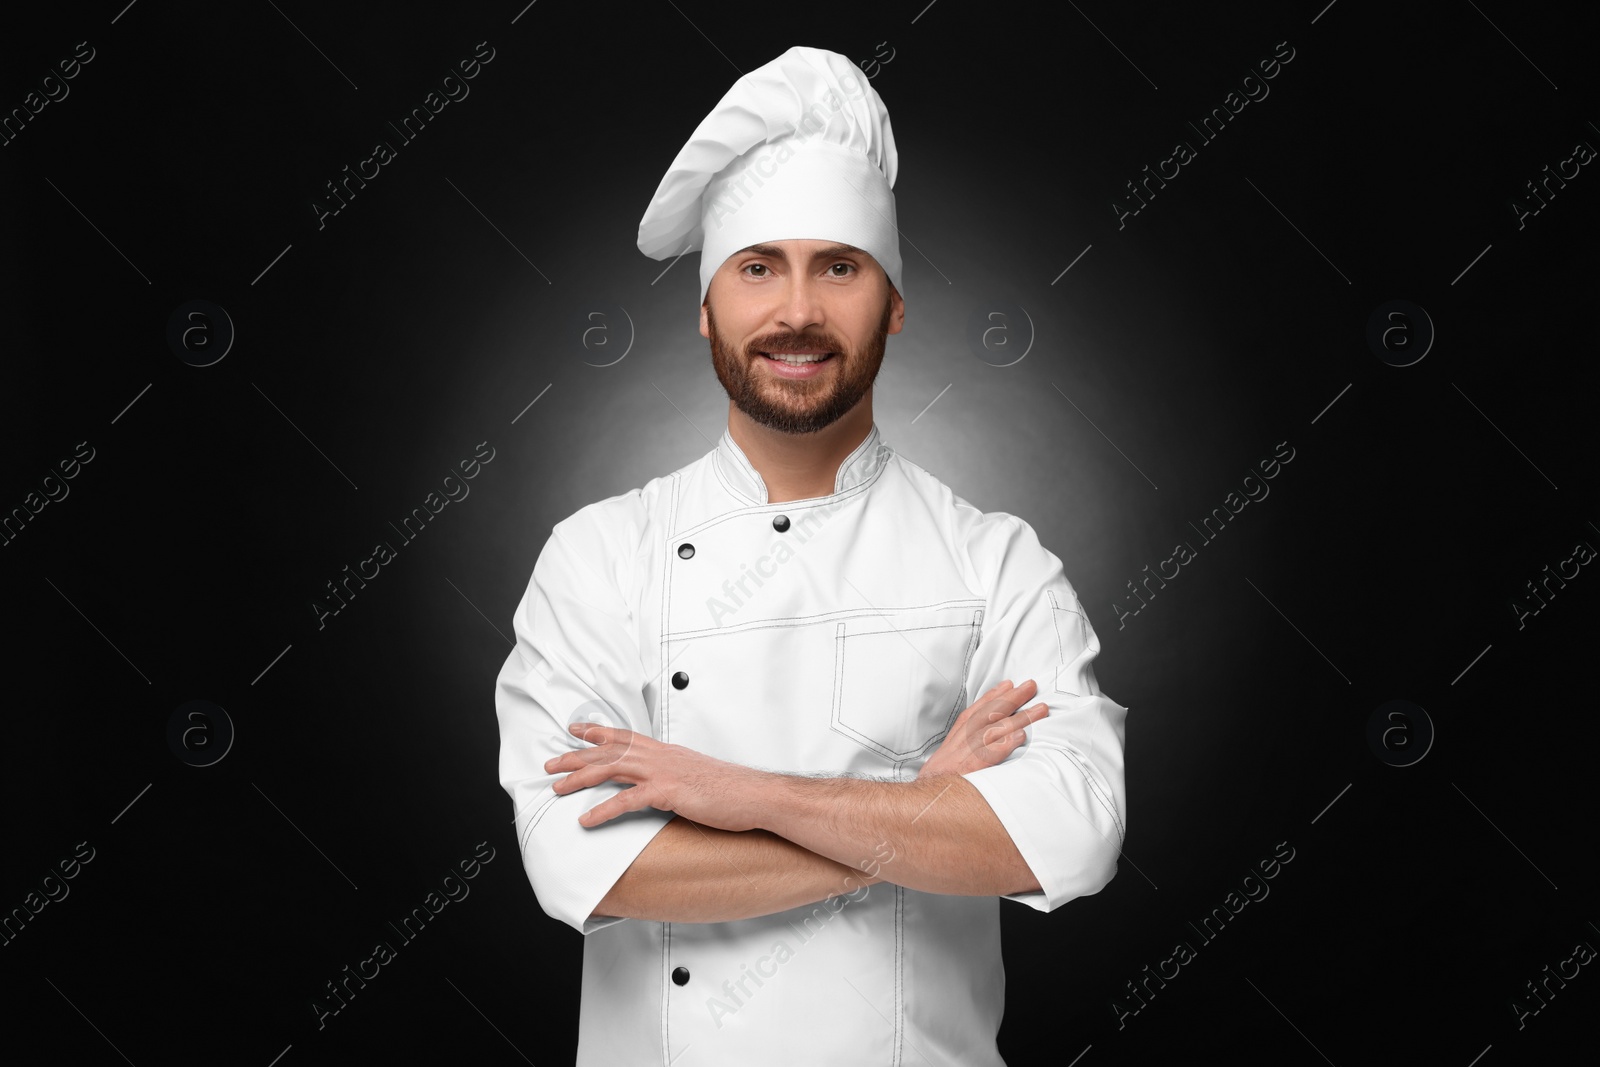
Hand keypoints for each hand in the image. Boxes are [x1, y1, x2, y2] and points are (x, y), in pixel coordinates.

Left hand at [545, 724, 767, 830]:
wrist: (754, 795)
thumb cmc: (730, 790)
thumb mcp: (696, 776)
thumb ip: (675, 776)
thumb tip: (662, 786)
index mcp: (667, 752)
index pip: (625, 736)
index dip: (598, 732)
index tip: (576, 730)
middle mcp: (661, 756)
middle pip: (610, 750)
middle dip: (577, 756)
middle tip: (550, 763)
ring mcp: (664, 772)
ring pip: (612, 769)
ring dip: (581, 778)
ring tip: (557, 788)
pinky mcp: (669, 792)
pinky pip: (628, 800)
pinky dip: (604, 810)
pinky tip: (587, 820)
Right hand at [917, 678, 1047, 778]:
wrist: (921, 804)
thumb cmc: (941, 783)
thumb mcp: (947, 762)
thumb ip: (965, 750)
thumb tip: (990, 741)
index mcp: (955, 741)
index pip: (975, 712)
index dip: (991, 697)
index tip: (1008, 684)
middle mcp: (959, 744)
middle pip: (987, 715)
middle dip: (1011, 698)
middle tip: (1031, 686)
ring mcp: (964, 757)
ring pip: (994, 731)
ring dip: (1018, 718)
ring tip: (1039, 710)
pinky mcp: (969, 771)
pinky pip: (989, 755)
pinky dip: (1004, 744)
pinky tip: (1020, 737)